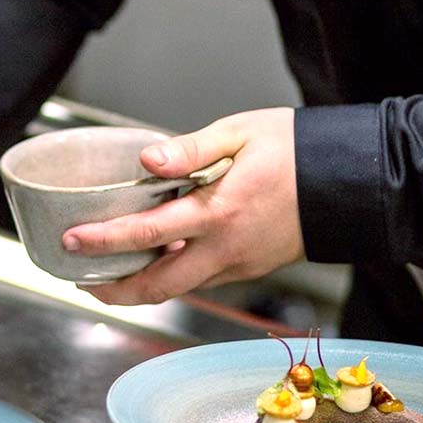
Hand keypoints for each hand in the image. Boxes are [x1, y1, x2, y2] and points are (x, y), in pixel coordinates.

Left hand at [63, 107, 303, 305]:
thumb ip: (189, 149)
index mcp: (218, 212)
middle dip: (114, 290)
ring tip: (107, 274)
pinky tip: (155, 258)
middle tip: (80, 279)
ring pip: (181, 288)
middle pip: (159, 286)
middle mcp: (226, 248)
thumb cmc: (297, 149)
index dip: (103, 241)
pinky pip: (203, 278)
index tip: (71, 240)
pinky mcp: (251, 267)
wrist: (352, 181)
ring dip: (141, 287)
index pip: (147, 233)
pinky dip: (173, 275)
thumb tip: (148, 160)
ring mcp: (240, 264)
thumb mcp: (240, 132)